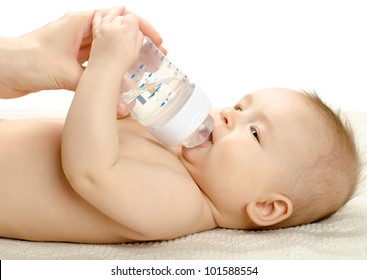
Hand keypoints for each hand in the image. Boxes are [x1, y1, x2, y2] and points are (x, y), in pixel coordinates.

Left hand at [0, 6, 164, 98]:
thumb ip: (96, 88)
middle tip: (156, 58)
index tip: (157, 42)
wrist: (0, 70)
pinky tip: (119, 82)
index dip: (142, 28)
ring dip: (125, 59)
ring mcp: (75, 48)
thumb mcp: (66, 73)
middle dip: (138, 44)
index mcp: (81, 23)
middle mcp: (80, 32)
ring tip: (143, 70)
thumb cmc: (25, 60)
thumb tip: (121, 106)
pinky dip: (110, 72)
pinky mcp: (70, 63)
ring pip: (108, 50)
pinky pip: (97, 65)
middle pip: (117, 33)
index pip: (120, 17)